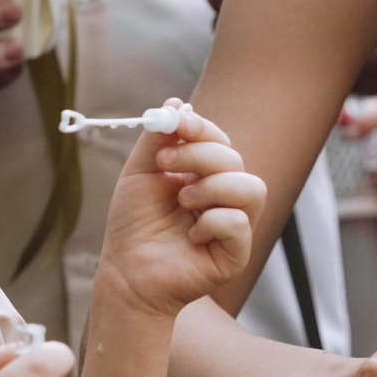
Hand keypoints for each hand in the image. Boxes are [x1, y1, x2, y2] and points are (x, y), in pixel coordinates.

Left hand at [95, 103, 266, 315]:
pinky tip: (191, 235)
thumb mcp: (139, 173)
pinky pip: (240, 224)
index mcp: (204, 176)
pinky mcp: (236, 254)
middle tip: (164, 164)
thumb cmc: (132, 226)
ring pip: (252, 188)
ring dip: (213, 187)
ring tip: (182, 202)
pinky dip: (213, 222)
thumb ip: (157, 139)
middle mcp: (224, 197)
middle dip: (199, 155)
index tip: (178, 121)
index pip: (219, 141)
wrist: (124, 272)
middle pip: (234, 159)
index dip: (203, 127)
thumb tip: (176, 103)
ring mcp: (234, 226)